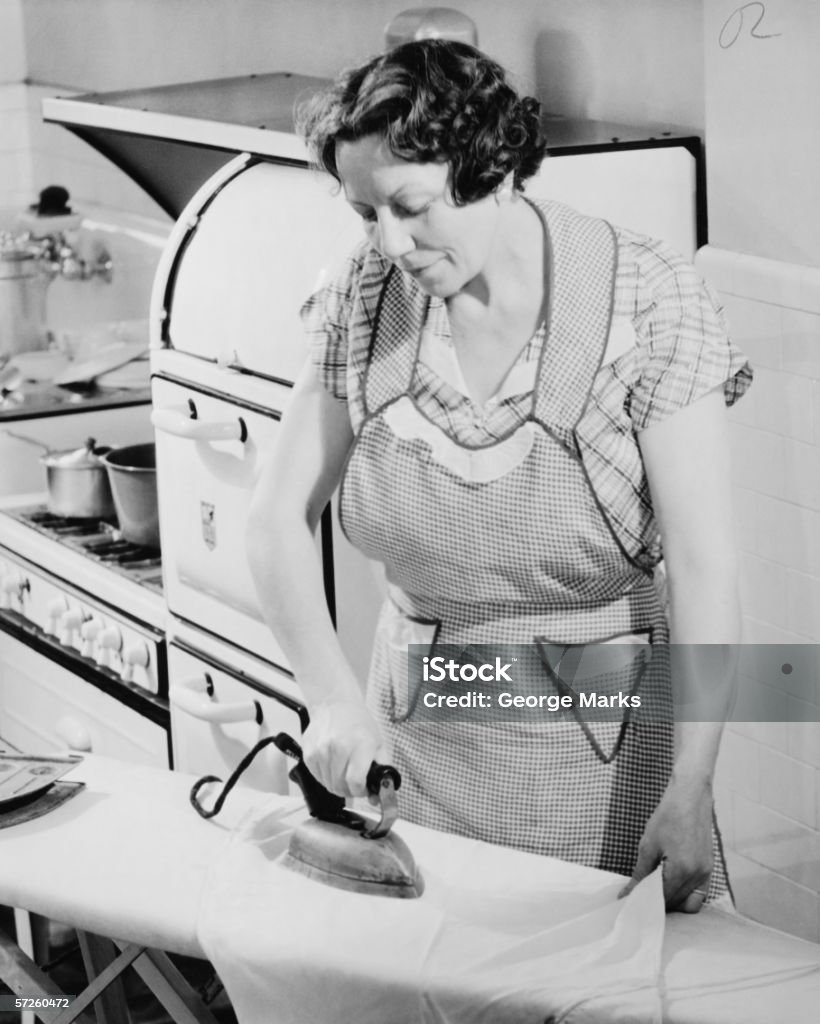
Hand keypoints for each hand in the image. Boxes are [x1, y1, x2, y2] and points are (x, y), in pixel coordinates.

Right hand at [302, 697, 387, 798]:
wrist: (335, 703)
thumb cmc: (357, 722)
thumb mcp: (378, 742)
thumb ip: (381, 769)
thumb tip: (379, 794)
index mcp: (360, 746)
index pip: (355, 782)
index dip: (360, 791)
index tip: (363, 789)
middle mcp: (339, 748)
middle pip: (340, 787)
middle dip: (349, 790)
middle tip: (354, 782)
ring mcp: (322, 751)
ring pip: (328, 784)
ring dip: (337, 784)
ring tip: (343, 771)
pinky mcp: (309, 753)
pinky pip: (317, 776)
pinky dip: (325, 776)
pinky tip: (332, 765)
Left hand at [619, 773, 713, 911]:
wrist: (690, 796)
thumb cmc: (668, 816)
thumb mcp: (649, 845)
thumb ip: (641, 873)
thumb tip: (629, 893)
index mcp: (682, 870)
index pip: (663, 899)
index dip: (645, 902)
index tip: (630, 902)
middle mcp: (698, 875)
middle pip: (677, 903)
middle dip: (658, 904)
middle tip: (639, 897)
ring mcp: (706, 872)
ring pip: (690, 902)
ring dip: (673, 902)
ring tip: (654, 892)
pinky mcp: (709, 867)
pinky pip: (699, 892)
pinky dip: (685, 894)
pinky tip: (670, 885)